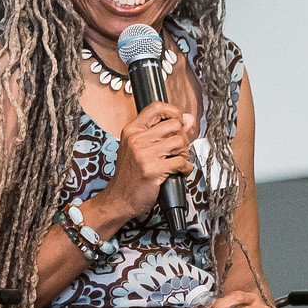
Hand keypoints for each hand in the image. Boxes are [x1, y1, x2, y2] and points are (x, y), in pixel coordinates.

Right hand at [109, 102, 194, 220]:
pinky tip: (180, 171)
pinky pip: (180, 162)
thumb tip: (188, 119)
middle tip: (179, 148)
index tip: (179, 121)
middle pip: (173, 125)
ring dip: (184, 153)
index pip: (156, 108)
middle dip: (182, 137)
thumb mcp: (139, 148)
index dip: (173, 112)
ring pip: (179, 142)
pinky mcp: (153, 170)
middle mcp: (136, 140)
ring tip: (178, 160)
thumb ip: (162, 132)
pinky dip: (186, 168)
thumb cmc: (130, 175)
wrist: (119, 199)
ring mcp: (144, 155)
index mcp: (132, 131)